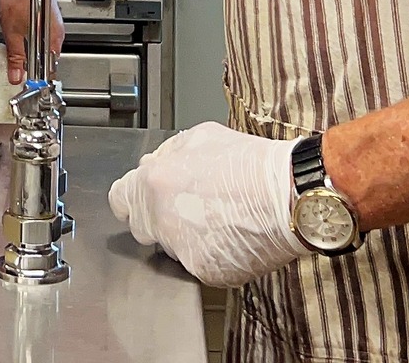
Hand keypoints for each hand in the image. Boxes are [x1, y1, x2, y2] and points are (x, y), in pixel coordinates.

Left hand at [0, 0, 61, 84]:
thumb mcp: (12, 31)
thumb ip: (15, 56)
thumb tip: (16, 75)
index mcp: (53, 38)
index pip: (50, 68)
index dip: (38, 78)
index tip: (27, 83)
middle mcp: (57, 31)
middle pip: (47, 58)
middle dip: (33, 66)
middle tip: (18, 71)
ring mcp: (54, 22)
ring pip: (44, 46)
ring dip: (32, 52)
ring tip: (18, 55)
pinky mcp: (47, 14)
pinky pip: (42, 35)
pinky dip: (32, 40)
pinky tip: (21, 37)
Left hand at [107, 122, 308, 287]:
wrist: (289, 197)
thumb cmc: (252, 166)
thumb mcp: (202, 138)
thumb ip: (169, 154)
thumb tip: (155, 163)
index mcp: (154, 181)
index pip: (120, 199)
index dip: (132, 198)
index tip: (141, 200)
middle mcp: (160, 218)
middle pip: (142, 227)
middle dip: (158, 218)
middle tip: (191, 207)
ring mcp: (180, 249)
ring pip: (171, 247)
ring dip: (185, 238)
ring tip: (219, 219)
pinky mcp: (203, 271)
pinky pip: (198, 264)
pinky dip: (211, 255)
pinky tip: (231, 237)